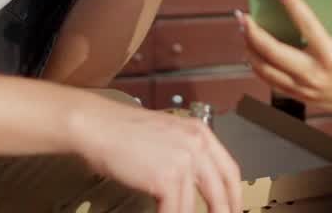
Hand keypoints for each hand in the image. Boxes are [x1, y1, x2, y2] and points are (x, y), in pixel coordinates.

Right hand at [72, 98, 240, 212]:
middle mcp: (197, 144)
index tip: (234, 210)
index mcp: (199, 132)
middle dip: (223, 212)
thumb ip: (182, 153)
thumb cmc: (120, 131)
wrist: (97, 126)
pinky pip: (175, 212)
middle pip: (221, 191)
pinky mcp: (167, 177)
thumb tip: (189, 183)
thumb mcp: (164, 134)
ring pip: (194, 207)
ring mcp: (184, 160)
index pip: (230, 170)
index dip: (234, 196)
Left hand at [238, 0, 331, 118]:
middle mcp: (314, 72)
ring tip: (242, 31)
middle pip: (273, 52)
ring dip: (249, 49)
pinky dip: (257, 66)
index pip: (307, 24)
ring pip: (266, 69)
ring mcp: (304, 87)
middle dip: (253, 32)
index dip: (291, 3)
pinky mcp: (299, 95)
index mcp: (331, 55)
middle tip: (242, 15)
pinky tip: (251, 52)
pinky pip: (270, 81)